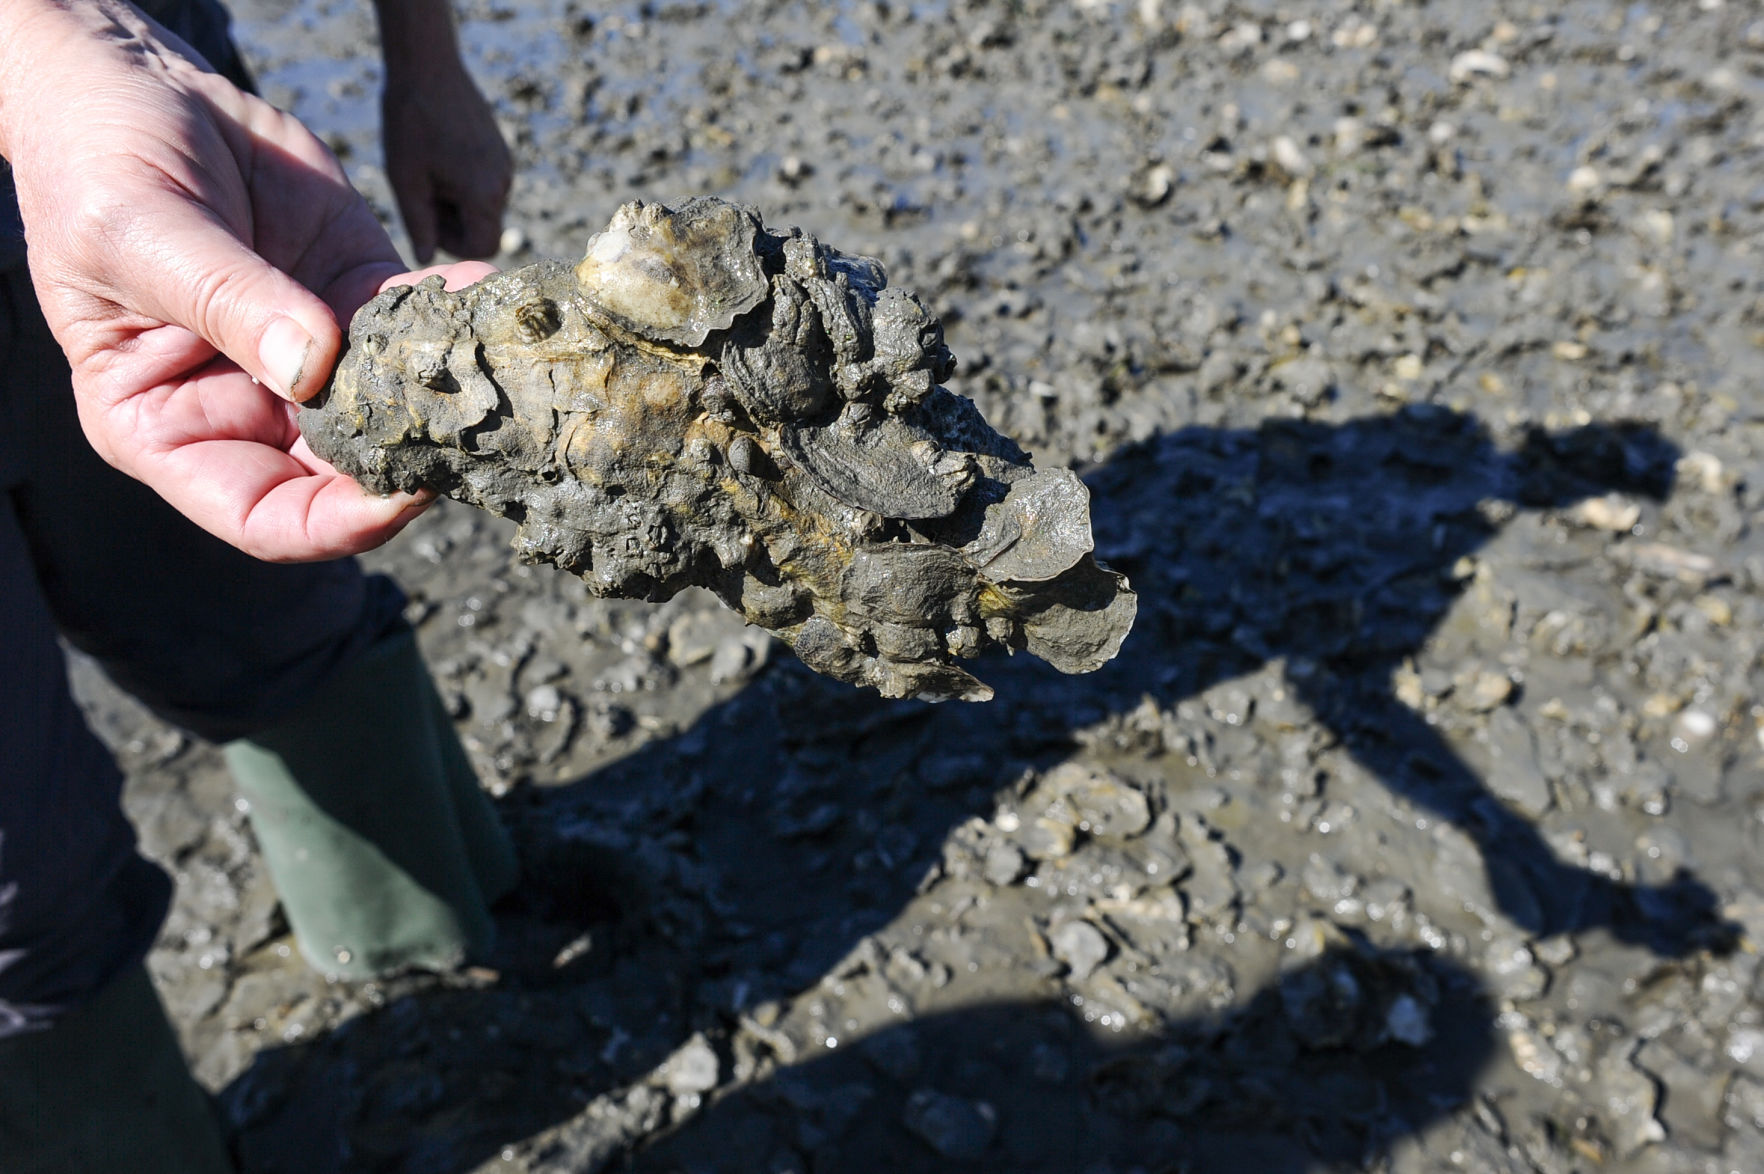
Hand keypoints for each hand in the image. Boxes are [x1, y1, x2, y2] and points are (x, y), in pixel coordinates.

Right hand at [0, 1, 477, 560]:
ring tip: (499, 365)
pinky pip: (417, 323)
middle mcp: (247, 409)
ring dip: (451, 392)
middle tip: (476, 425)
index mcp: (165, 427)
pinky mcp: (356, 297)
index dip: (339, 523)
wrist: (136, 82)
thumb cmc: (94, 163)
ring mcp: (312, 358)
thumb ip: (225, 300)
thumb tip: (314, 368)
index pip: (263, 516)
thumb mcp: (136, 232)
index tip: (404, 493)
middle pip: (348, 474)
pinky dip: (456, 313)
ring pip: (398, 407)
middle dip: (415, 458)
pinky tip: (484, 289)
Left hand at [378, 5, 511, 262]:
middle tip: (422, 194)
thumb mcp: (406, 180)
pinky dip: (464, 183)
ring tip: (428, 170)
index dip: (455, 245)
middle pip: (485, 227)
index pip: (483, 246)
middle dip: (454, 222)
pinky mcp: (500, 150)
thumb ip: (418, 225)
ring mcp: (505, 164)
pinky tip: (439, 156)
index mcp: (482, 193)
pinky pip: (486, 183)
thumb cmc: (410, 123)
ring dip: (457, 201)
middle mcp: (503, 182)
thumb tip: (424, 258)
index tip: (428, 222)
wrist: (427, 67)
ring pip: (484, 205)